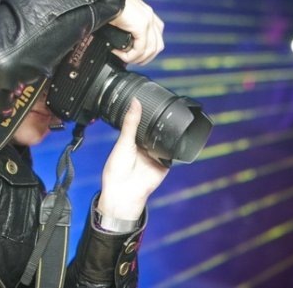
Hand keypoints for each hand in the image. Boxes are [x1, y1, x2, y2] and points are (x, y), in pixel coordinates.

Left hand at [97, 99, 168, 219]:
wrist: (124, 192)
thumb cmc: (116, 170)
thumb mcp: (123, 141)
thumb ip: (131, 122)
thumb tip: (134, 102)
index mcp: (132, 140)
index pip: (142, 123)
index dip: (146, 113)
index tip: (150, 99)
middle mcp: (144, 147)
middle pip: (155, 131)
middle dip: (160, 123)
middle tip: (164, 109)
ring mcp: (155, 155)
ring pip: (165, 141)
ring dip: (168, 135)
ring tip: (171, 123)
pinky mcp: (164, 164)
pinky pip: (173, 153)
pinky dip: (175, 148)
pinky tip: (175, 140)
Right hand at [108, 0, 164, 64]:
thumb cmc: (106, 3)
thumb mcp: (121, 17)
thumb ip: (126, 27)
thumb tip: (121, 43)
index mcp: (147, 14)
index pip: (156, 38)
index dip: (146, 51)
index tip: (132, 55)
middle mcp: (150, 16)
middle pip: (157, 46)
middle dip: (145, 58)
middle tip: (130, 60)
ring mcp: (148, 21)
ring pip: (150, 50)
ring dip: (136, 58)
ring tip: (123, 58)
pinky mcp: (141, 25)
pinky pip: (140, 49)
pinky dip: (130, 56)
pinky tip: (118, 53)